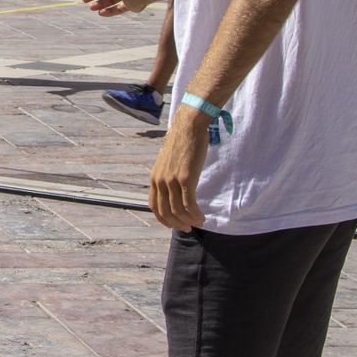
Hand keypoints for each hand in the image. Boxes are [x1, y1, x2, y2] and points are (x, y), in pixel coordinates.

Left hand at [149, 111, 208, 231]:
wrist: (188, 127)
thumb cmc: (182, 144)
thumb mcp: (169, 163)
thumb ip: (169, 177)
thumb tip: (175, 189)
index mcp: (154, 178)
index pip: (154, 206)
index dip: (164, 219)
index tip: (175, 224)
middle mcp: (159, 181)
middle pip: (165, 212)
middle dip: (177, 224)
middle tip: (189, 229)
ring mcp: (171, 180)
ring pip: (178, 211)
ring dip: (189, 221)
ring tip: (199, 222)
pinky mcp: (185, 178)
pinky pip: (189, 204)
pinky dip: (195, 214)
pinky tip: (202, 217)